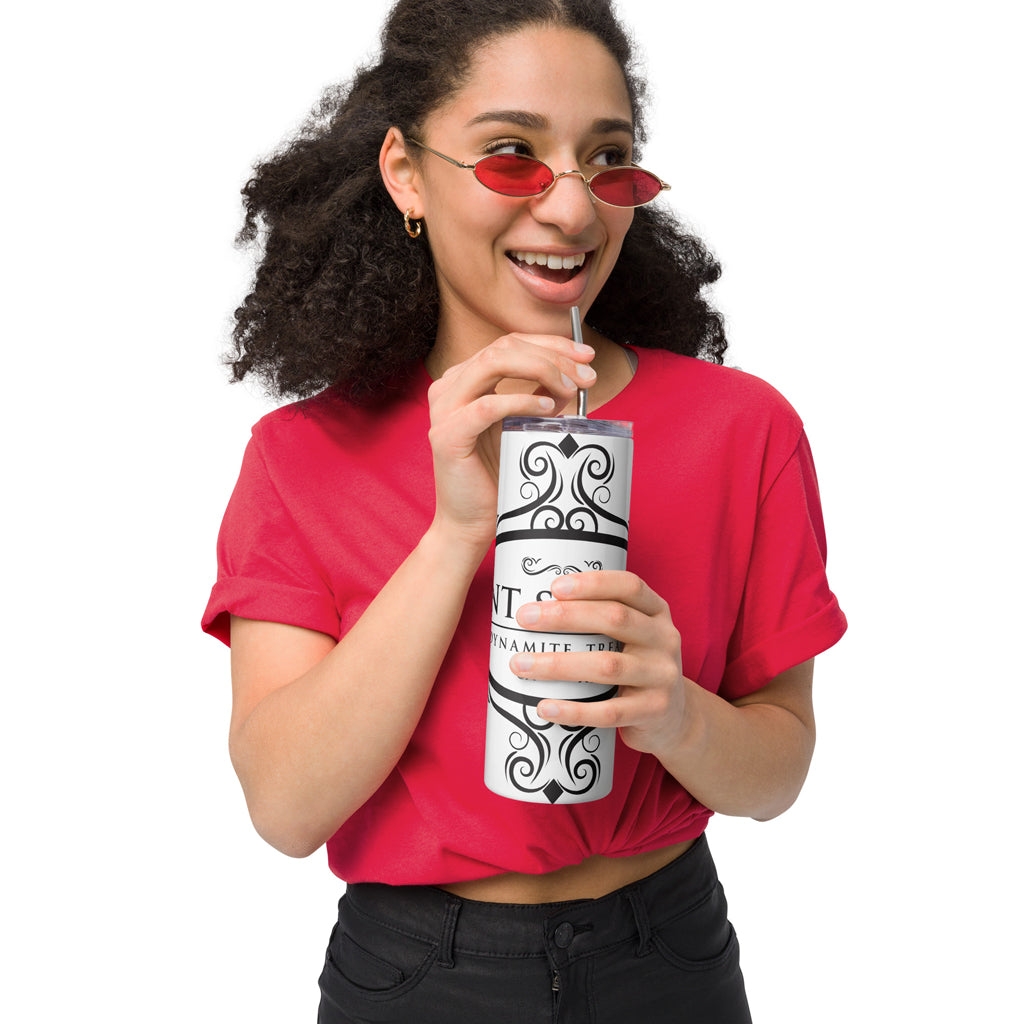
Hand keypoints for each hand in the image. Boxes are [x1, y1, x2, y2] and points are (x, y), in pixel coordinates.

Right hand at [425, 333, 595, 544]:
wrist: (470, 523)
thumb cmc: (497, 477)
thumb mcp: (523, 427)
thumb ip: (539, 398)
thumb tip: (573, 377)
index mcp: (464, 380)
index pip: (509, 343)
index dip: (552, 344)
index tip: (587, 356)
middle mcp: (448, 387)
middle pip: (504, 347)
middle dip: (553, 355)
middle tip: (587, 376)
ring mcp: (444, 409)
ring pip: (494, 363)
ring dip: (541, 370)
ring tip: (572, 390)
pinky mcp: (447, 435)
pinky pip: (488, 406)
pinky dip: (522, 401)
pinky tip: (548, 408)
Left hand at [509, 571, 689, 757]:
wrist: (676, 719)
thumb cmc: (637, 667)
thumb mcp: (633, 636)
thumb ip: (602, 621)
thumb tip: (535, 609)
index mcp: (657, 612)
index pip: (630, 586)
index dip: (593, 583)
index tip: (554, 586)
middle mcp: (665, 639)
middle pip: (615, 619)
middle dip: (565, 616)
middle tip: (525, 618)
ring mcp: (662, 676)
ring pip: (607, 666)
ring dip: (558, 664)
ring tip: (520, 664)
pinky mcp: (653, 711)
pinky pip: (608, 712)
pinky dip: (573, 710)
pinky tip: (544, 706)